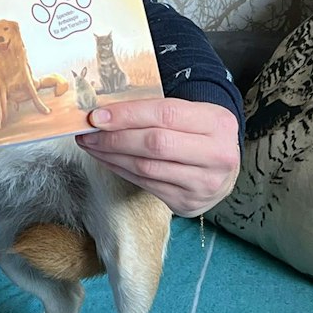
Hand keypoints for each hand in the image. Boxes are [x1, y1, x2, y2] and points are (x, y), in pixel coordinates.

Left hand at [74, 98, 239, 216]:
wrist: (224, 168)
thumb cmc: (200, 134)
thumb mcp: (192, 114)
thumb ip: (156, 110)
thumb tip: (105, 111)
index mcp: (217, 122)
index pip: (166, 114)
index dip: (128, 114)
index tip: (98, 115)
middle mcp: (216, 155)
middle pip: (155, 144)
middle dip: (115, 138)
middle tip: (88, 132)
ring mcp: (203, 183)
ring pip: (146, 168)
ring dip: (111, 156)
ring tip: (91, 145)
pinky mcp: (187, 202)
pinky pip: (145, 183)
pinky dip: (121, 170)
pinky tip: (107, 159)